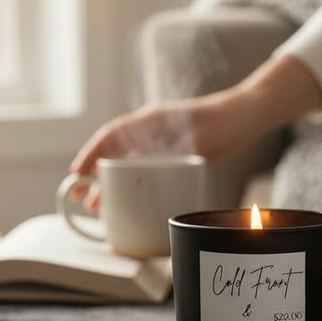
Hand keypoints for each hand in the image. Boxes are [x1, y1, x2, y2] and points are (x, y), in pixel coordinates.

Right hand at [68, 99, 218, 208]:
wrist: (244, 117)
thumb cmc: (220, 124)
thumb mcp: (189, 141)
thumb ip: (163, 153)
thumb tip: (131, 173)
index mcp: (148, 121)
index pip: (109, 136)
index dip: (90, 155)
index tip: (77, 173)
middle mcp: (150, 130)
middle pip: (113, 152)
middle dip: (94, 174)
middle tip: (81, 196)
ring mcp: (161, 140)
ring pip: (126, 161)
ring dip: (111, 181)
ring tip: (99, 203)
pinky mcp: (174, 151)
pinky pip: (144, 165)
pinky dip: (131, 180)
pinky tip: (129, 195)